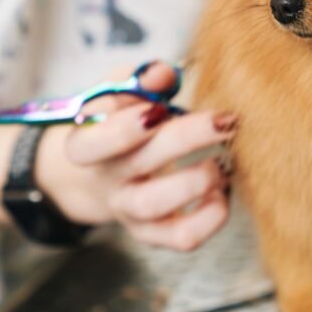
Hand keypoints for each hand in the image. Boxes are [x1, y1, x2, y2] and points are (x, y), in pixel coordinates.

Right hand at [36, 62, 236, 250]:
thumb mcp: (117, 95)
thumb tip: (162, 73)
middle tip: (224, 121)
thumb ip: (137, 81)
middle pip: (139, 166)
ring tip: (221, 161)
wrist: (97, 175)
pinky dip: (211, 217)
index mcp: (88, 144)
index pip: (93, 143)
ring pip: (157, 205)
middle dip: (186, 139)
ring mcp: (129, 211)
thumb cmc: (115, 124)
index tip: (160, 110)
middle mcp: (108, 180)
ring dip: (198, 180)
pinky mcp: (154, 234)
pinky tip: (222, 191)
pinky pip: (182, 237)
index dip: (124, 129)